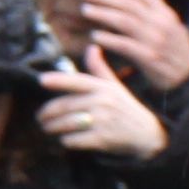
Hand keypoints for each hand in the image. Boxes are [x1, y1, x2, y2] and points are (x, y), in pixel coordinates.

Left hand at [41, 47, 173, 159]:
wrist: (147, 134)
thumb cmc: (127, 108)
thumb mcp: (116, 86)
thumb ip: (99, 68)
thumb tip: (91, 47)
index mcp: (103, 87)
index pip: (77, 81)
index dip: (59, 80)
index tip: (41, 80)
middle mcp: (102, 102)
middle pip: (65, 106)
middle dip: (47, 114)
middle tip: (40, 118)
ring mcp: (102, 121)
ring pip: (66, 124)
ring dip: (52, 128)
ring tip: (48, 128)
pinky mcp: (102, 139)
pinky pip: (73, 140)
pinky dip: (66, 141)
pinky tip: (65, 139)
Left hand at [80, 0, 188, 92]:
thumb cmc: (176, 47)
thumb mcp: (171, 21)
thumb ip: (158, 2)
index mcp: (164, 12)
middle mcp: (160, 23)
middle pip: (128, 4)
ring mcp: (155, 40)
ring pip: (125, 22)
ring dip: (103, 14)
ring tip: (86, 9)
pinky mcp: (149, 58)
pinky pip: (126, 45)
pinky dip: (109, 39)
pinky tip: (95, 36)